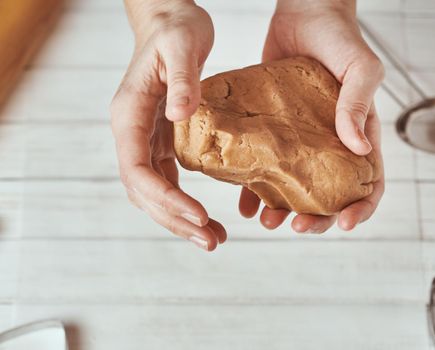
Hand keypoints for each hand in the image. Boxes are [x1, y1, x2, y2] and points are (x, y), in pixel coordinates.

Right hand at [111, 0, 225, 249]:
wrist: (170, 22)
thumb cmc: (175, 30)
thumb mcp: (181, 46)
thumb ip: (183, 80)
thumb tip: (182, 116)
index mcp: (129, 114)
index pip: (137, 169)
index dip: (165, 198)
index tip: (199, 215)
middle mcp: (131, 132)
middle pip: (144, 191)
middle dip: (175, 220)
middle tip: (211, 241)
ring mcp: (145, 138)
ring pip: (154, 192)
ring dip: (179, 219)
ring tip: (213, 239)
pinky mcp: (162, 140)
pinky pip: (167, 179)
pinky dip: (184, 202)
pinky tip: (206, 216)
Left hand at [239, 0, 384, 232]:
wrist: (304, 13)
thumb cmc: (340, 39)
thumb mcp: (361, 68)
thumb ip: (360, 104)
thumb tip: (359, 147)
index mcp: (360, 136)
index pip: (370, 182)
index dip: (362, 208)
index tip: (346, 224)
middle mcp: (331, 145)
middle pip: (329, 195)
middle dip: (317, 218)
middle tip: (297, 226)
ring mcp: (301, 141)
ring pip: (294, 188)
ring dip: (283, 210)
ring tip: (267, 221)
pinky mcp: (274, 131)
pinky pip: (266, 166)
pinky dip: (256, 189)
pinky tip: (245, 202)